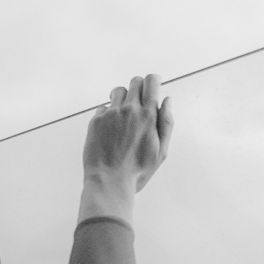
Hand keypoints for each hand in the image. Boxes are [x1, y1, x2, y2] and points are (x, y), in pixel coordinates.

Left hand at [82, 74, 172, 193]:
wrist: (109, 182)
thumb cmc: (137, 171)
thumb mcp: (161, 151)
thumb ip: (166, 123)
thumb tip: (167, 101)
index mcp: (148, 115)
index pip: (151, 82)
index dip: (153, 81)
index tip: (152, 85)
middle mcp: (129, 110)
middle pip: (135, 82)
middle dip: (139, 88)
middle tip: (137, 101)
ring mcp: (111, 114)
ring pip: (118, 92)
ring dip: (122, 99)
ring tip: (122, 115)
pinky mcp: (96, 121)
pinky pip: (103, 108)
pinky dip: (108, 114)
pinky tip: (109, 131)